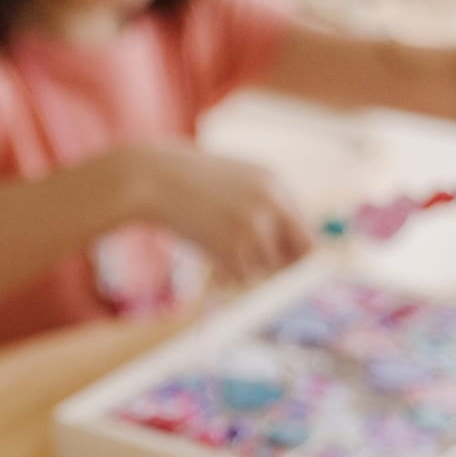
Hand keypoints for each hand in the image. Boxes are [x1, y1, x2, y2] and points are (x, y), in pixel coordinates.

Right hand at [119, 140, 314, 282]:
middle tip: (256, 265)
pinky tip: (206, 255)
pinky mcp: (230, 246)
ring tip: (216, 249)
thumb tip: (282, 242)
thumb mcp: (233, 182)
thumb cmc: (185, 182)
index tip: (275, 258)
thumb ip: (261, 204)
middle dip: (280, 265)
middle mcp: (272, 203)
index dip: (290, 248)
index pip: (305, 230)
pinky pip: (239, 277)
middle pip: (299, 253)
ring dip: (243, 268)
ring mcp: (253, 225)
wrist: (151, 179)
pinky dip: (224, 274)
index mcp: (275, 183)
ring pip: (265, 268)